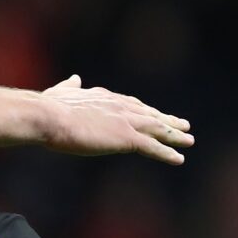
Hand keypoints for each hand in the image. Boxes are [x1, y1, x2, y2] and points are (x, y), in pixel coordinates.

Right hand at [41, 75, 193, 163]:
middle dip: (167, 120)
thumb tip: (74, 78)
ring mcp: (125, 121)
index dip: (145, 110)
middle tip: (183, 125)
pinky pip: (152, 147)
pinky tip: (179, 159)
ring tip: (189, 141)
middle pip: (150, 114)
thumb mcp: (59, 94)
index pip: (131, 104)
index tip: (155, 114)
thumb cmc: (48, 109)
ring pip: (157, 129)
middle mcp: (120, 106)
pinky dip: (167, 153)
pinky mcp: (126, 138)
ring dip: (174, 135)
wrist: (48, 117)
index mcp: (105, 97)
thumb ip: (69, 87)